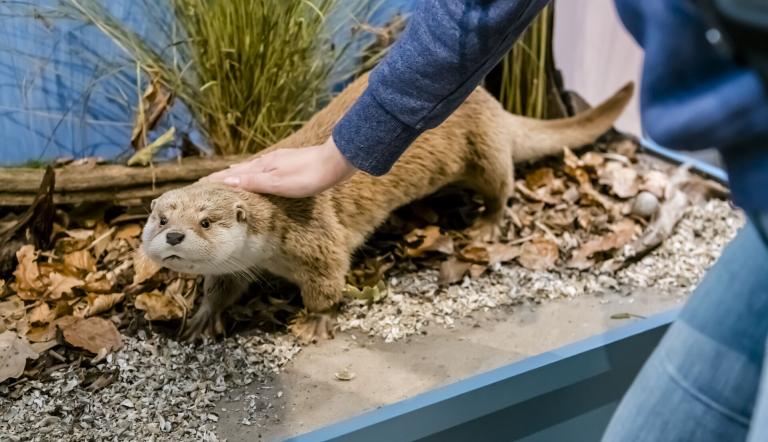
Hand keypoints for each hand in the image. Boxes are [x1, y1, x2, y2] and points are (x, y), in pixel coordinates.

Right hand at [203, 136, 356, 197]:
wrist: (337, 162)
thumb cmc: (309, 175)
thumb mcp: (279, 183)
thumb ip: (254, 181)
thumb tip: (227, 179)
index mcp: (263, 166)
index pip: (233, 173)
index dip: (216, 179)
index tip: (199, 184)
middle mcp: (269, 161)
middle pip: (240, 168)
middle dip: (223, 176)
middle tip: (207, 181)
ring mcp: (280, 161)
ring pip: (253, 167)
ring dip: (238, 173)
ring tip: (228, 177)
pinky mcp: (292, 164)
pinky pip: (265, 168)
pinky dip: (254, 172)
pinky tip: (261, 173)